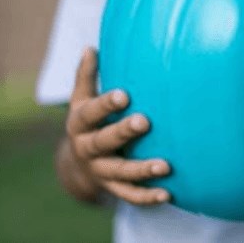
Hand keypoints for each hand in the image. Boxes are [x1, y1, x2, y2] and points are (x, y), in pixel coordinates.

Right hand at [57, 47, 170, 204]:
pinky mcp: (112, 188)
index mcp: (80, 122)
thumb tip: (91, 47)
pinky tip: (167, 193)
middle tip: (145, 121)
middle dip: (123, 132)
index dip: (106, 104)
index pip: (91, 112)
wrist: (76, 164)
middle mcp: (87, 147)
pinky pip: (129, 195)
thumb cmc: (89, 120)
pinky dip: (147, 197)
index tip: (124, 94)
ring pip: (119, 172)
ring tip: (165, 165)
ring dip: (141, 169)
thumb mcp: (82, 98)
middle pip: (104, 141)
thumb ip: (87, 75)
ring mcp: (99, 170)